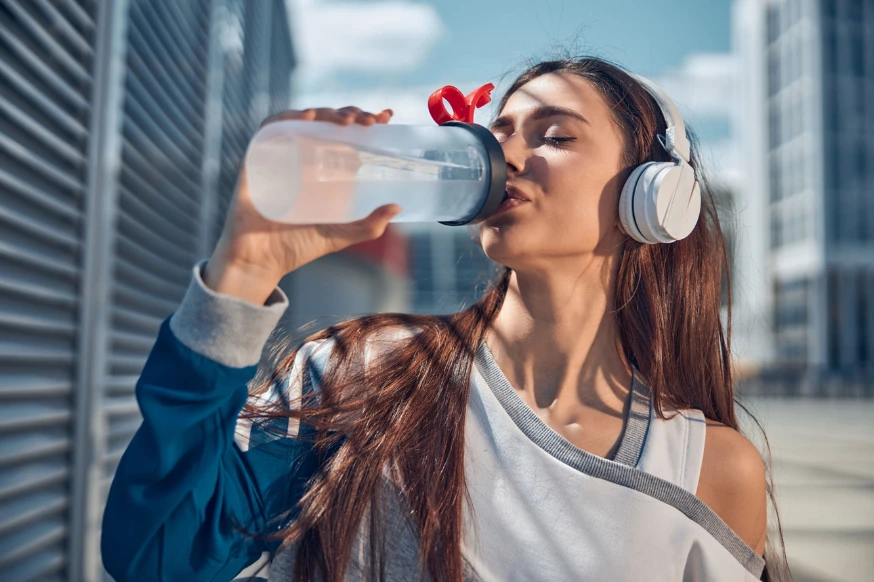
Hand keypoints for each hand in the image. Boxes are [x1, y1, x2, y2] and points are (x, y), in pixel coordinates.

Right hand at [205, 106, 397, 303]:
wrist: (260, 262)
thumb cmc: (296, 248)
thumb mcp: (339, 236)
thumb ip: (368, 226)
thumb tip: (397, 207)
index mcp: (322, 169)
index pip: (345, 134)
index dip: (364, 119)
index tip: (386, 116)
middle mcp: (302, 157)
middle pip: (326, 122)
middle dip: (350, 114)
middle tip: (370, 121)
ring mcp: (279, 156)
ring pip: (302, 119)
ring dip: (326, 112)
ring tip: (347, 120)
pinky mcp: (256, 159)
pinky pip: (270, 129)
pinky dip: (288, 118)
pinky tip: (309, 117)